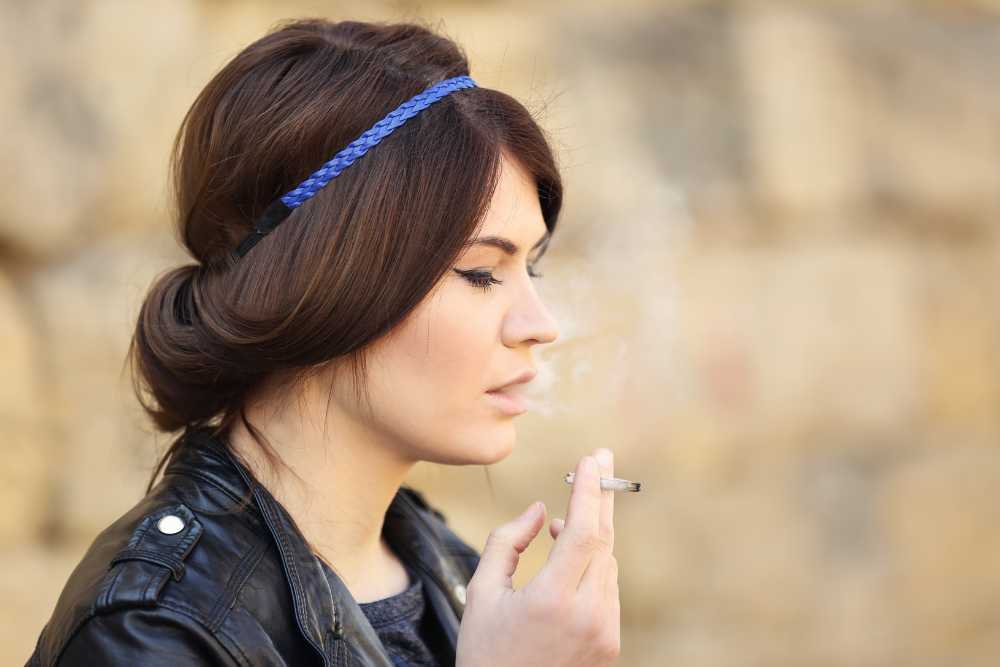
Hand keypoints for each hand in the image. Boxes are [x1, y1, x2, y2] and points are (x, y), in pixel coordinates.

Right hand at [455, 448, 619, 665]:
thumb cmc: (485, 651)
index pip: (583, 532)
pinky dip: (593, 563)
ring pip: (607, 563)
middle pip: (603, 540)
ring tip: (566, 518)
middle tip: (601, 458)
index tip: (589, 460)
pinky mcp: (611, 643)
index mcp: (552, 601)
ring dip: (591, 532)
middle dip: (602, 495)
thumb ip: (507, 542)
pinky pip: (607, 587)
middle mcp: (587, 616)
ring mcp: (605, 632)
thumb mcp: (481, 593)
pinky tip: (571, 554)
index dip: (589, 491)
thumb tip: (541, 510)